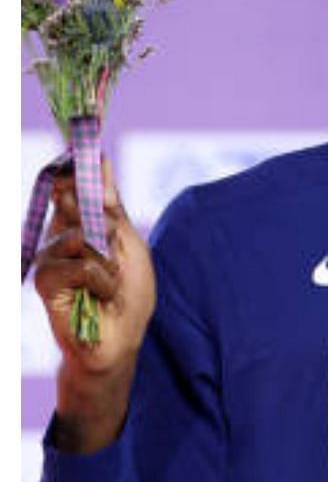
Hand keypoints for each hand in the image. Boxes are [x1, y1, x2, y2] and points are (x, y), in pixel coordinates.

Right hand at [32, 163, 154, 452]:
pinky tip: (100, 294)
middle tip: (110, 245)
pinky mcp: (44, 278)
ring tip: (110, 283)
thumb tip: (101, 160)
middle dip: (98, 215)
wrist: (118, 340)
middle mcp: (63, 233)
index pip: (78, 183)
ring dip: (107, 260)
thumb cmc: (128, 295)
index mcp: (85, 222)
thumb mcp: (129, 245)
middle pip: (73, 198)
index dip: (82, 164)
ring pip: (80, 233)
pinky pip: (77, 262)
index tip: (88, 140)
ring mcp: (51, 255)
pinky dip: (99, 278)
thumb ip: (111, 207)